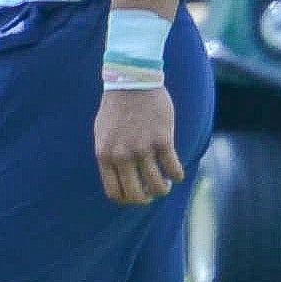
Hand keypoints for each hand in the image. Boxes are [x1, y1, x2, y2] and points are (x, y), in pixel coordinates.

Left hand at [92, 85, 183, 206]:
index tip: (138, 195)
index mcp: (105, 155)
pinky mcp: (162, 140)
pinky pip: (173, 168)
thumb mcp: (102, 133)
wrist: (131, 81)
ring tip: (168, 181)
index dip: (128, 200)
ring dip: (164, 188)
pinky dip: (177, 174)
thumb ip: (109, 155)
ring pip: (157, 185)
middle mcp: (122, 155)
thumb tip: (119, 178)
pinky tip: (177, 172)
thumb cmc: (117, 107)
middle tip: (154, 192)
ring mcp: (142, 148)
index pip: (115, 192)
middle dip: (147, 198)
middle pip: (136, 195)